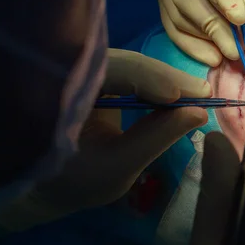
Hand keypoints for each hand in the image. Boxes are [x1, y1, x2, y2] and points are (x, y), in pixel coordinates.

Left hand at [0, 49, 210, 236]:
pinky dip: (153, 84)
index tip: (188, 97)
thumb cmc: (74, 181)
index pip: (111, 69)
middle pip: (125, 62)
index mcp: (59, 88)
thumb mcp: (118, 168)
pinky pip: (129, 72)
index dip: (150, 78)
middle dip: (164, 78)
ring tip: (195, 96)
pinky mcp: (95, 74)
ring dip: (163, 81)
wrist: (42, 182)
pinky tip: (174, 96)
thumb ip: (156, 138)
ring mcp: (82, 68)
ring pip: (130, 65)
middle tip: (202, 95)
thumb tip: (199, 112)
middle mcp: (68, 67)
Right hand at [158, 0, 244, 65]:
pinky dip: (193, 47)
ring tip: (233, 52)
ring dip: (205, 39)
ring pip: (178, 15)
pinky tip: (214, 58)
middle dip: (213, 25)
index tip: (241, 18)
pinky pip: (173, 29)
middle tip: (237, 48)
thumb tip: (243, 14)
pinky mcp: (167, 5)